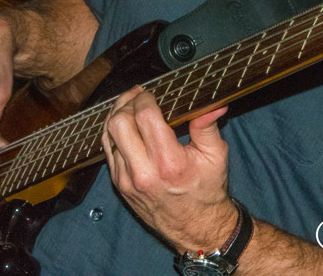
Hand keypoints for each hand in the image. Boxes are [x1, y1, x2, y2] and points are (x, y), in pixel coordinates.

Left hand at [102, 86, 236, 252]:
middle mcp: (143, 172)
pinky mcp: (119, 184)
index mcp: (168, 162)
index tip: (154, 93)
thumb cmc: (207, 190)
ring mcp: (126, 180)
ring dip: (117, 114)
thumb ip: (208, 126)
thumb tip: (214, 103)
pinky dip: (113, 132)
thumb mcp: (215, 156)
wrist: (196, 228)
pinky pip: (107, 149)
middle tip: (140, 96)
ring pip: (107, 135)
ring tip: (131, 105)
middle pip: (119, 122)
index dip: (146, 98)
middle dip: (127, 102)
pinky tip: (126, 124)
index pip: (144, 116)